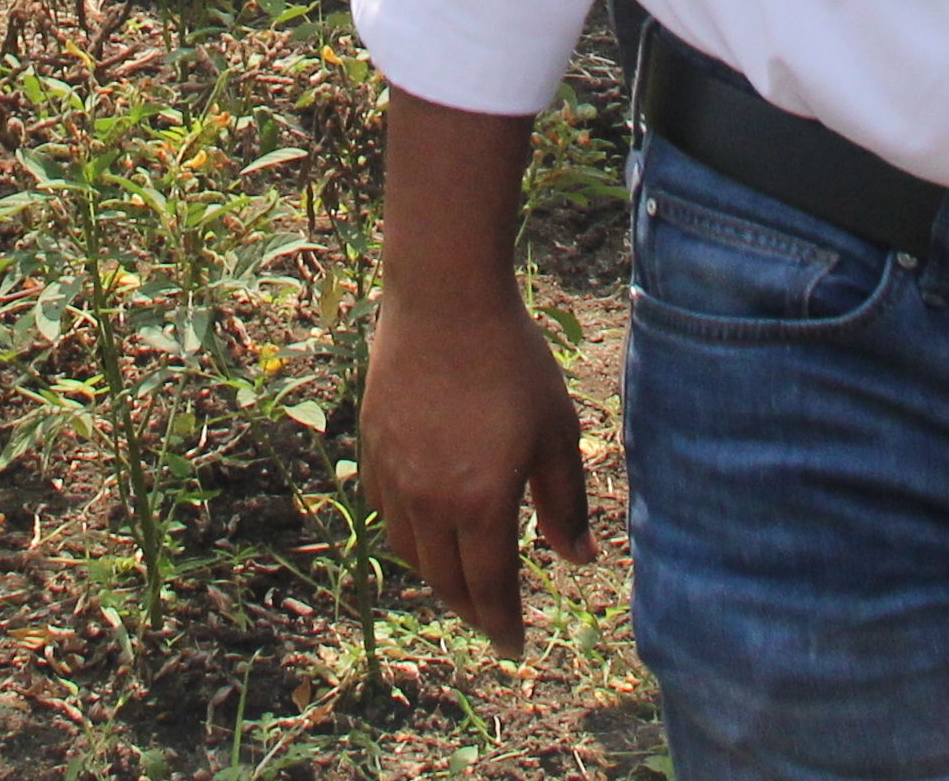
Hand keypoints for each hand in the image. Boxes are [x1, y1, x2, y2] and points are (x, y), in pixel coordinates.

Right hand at [364, 277, 591, 652]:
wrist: (444, 301)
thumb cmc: (513, 362)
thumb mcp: (557, 432)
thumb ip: (567, 503)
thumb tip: (578, 558)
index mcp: (482, 503)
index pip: (490, 588)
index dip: (502, 625)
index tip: (514, 647)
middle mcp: (430, 501)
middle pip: (446, 581)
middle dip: (472, 608)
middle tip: (491, 619)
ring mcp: (393, 476)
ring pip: (409, 552)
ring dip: (436, 573)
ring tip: (461, 575)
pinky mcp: (370, 449)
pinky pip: (384, 512)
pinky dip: (407, 532)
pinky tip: (425, 525)